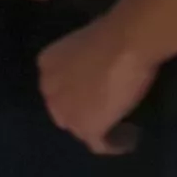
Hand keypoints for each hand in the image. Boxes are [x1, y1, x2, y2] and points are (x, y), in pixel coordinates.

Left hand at [37, 17, 157, 156]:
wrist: (124, 43)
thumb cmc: (112, 32)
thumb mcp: (89, 40)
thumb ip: (86, 58)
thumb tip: (100, 61)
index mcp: (47, 65)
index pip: (58, 86)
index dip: (77, 90)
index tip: (97, 90)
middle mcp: (49, 91)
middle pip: (64, 109)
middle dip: (83, 111)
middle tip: (108, 110)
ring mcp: (65, 112)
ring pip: (79, 128)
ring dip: (99, 128)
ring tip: (121, 127)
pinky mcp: (86, 128)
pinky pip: (99, 144)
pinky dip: (114, 144)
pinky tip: (128, 141)